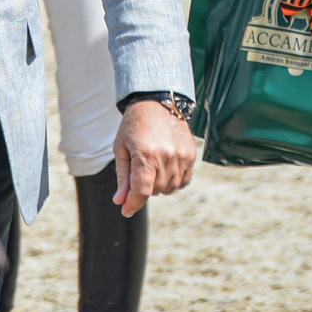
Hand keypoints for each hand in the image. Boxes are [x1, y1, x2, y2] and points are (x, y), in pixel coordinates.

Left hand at [111, 99, 198, 216]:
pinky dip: (174, 181)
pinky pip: (183, 181)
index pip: (141, 191)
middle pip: (155, 191)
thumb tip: (121, 201)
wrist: (158, 101)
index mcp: (146, 155)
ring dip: (159, 185)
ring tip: (152, 166)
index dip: (132, 204)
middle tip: (139, 171)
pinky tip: (166, 168)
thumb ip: (123, 177)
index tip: (126, 210)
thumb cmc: (135, 124)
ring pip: (169, 188)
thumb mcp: (121, 148)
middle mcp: (166, 157)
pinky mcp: (191, 155)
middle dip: (144, 188)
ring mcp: (181, 156)